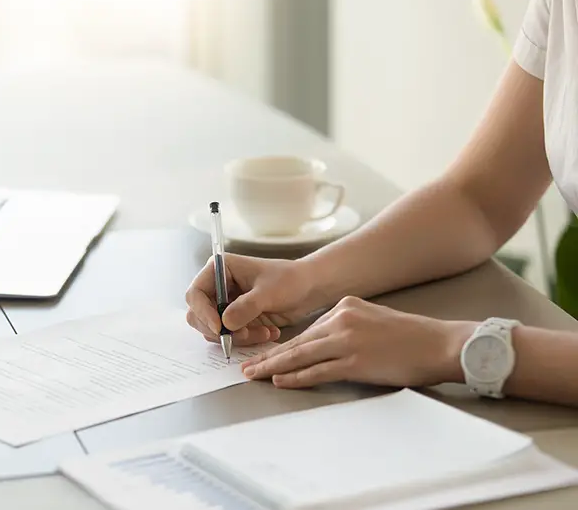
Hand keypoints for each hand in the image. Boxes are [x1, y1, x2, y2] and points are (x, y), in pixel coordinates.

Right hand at [185, 254, 316, 345]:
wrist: (309, 289)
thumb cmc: (290, 280)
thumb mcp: (269, 292)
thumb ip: (246, 307)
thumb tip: (225, 324)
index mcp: (220, 270)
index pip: (195, 293)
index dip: (203, 312)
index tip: (219, 328)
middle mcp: (218, 288)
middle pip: (199, 316)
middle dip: (220, 330)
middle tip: (243, 335)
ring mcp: (226, 305)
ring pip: (215, 330)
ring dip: (237, 337)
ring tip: (263, 332)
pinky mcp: (236, 320)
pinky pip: (230, 337)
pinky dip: (247, 339)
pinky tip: (268, 332)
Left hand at [241, 296, 472, 387]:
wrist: (439, 344)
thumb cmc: (410, 336)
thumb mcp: (371, 318)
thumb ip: (345, 325)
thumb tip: (322, 342)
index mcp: (345, 306)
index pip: (308, 330)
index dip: (284, 344)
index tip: (265, 353)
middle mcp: (342, 320)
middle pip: (298, 341)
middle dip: (270, 355)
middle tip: (247, 365)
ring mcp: (347, 341)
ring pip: (301, 355)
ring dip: (274, 366)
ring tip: (254, 374)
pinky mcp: (355, 362)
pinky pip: (317, 371)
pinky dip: (296, 377)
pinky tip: (280, 381)